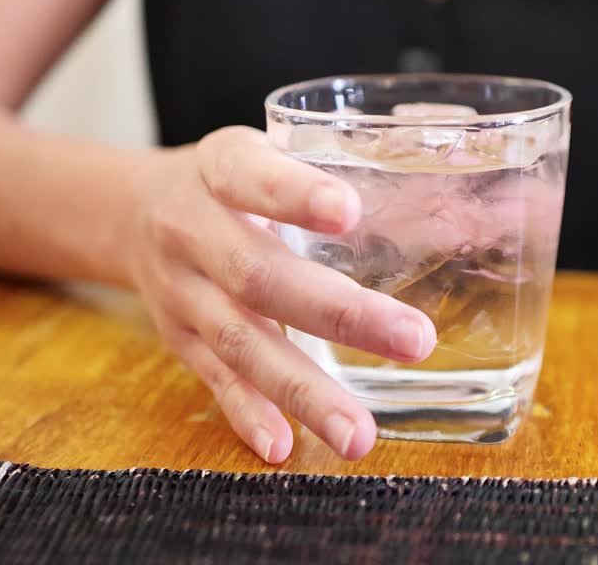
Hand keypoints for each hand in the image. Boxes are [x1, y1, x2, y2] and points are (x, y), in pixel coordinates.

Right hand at [124, 126, 435, 462]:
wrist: (130, 210)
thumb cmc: (233, 182)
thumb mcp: (268, 151)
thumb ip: (339, 180)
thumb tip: (468, 222)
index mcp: (220, 167)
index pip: (252, 177)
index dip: (293, 194)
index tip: (348, 210)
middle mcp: (191, 229)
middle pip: (259, 277)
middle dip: (339, 313)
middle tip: (415, 341)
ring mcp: (181, 292)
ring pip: (242, 344)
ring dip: (303, 391)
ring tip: (358, 433)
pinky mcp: (179, 339)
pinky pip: (214, 381)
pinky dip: (249, 415)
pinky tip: (283, 446)